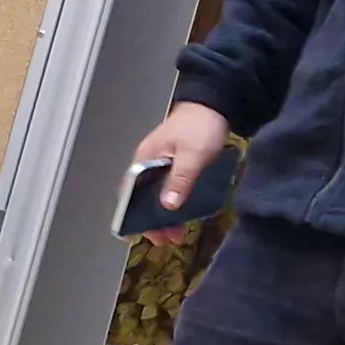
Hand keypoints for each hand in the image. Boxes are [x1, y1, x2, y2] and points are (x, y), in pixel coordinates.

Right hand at [131, 101, 230, 247]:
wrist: (214, 105)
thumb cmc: (200, 126)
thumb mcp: (193, 154)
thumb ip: (180, 179)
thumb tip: (167, 206)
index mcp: (145, 160)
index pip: (129, 192)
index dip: (129, 214)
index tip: (134, 234)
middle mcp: (148, 164)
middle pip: (142, 198)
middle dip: (151, 221)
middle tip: (165, 240)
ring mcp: (160, 165)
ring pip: (155, 196)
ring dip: (164, 216)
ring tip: (177, 234)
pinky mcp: (173, 166)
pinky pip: (167, 190)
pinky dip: (172, 205)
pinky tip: (183, 216)